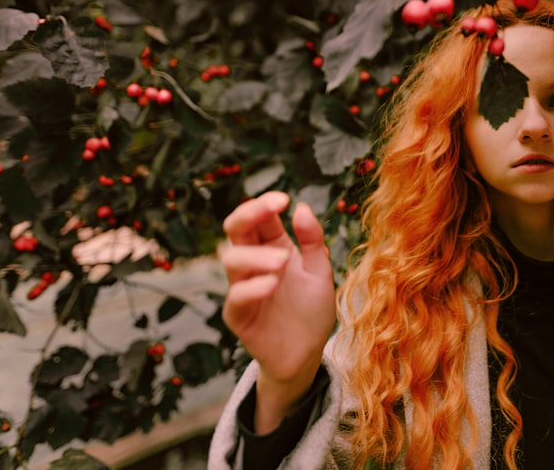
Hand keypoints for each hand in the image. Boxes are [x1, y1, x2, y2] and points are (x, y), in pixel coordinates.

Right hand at [220, 191, 335, 430]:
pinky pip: (236, 297)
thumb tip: (301, 208)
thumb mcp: (320, 271)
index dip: (265, 204)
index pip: (259, 218)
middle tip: (272, 208)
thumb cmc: (311, 309)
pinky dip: (253, 287)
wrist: (308, 353)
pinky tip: (272, 284)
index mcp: (272, 247)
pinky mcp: (238, 315)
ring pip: (233, 260)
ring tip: (283, 260)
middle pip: (235, 230)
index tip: (283, 199)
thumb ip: (312, 241)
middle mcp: (253, 263)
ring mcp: (242, 288)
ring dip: (257, 255)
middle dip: (250, 214)